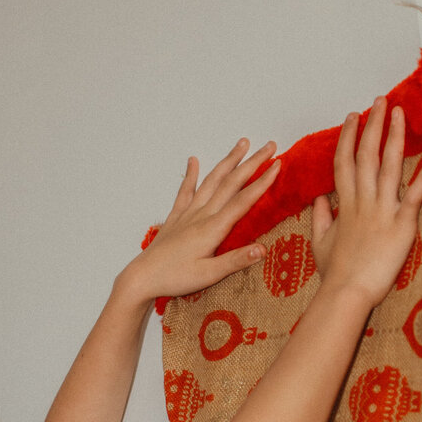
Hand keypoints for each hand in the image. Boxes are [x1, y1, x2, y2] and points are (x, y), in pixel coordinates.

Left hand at [120, 138, 281, 304]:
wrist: (143, 277)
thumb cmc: (175, 278)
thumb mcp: (210, 275)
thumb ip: (236, 260)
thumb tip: (263, 249)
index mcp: (213, 228)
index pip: (244, 200)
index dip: (262, 182)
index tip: (278, 165)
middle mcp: (202, 215)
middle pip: (231, 183)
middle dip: (252, 163)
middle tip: (269, 146)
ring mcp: (188, 213)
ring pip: (211, 181)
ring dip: (228, 161)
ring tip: (241, 144)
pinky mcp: (176, 217)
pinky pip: (185, 191)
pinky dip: (190, 175)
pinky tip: (193, 161)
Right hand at [311, 99, 421, 307]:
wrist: (346, 293)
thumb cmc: (334, 274)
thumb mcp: (319, 243)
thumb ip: (319, 218)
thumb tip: (318, 200)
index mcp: (343, 205)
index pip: (344, 162)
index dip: (348, 137)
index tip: (352, 117)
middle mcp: (362, 201)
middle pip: (366, 154)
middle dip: (373, 125)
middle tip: (380, 102)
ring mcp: (382, 210)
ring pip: (388, 165)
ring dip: (394, 136)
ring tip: (399, 112)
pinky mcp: (401, 224)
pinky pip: (415, 194)